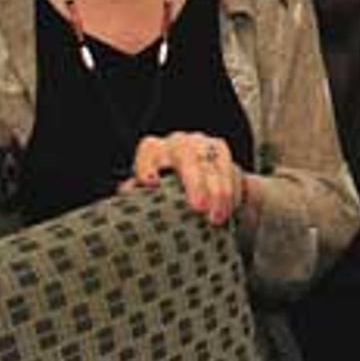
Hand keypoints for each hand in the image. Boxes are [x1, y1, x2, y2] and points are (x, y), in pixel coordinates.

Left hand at [125, 131, 242, 225]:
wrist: (195, 179)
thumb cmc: (162, 190)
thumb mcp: (147, 191)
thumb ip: (136, 191)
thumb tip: (128, 192)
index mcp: (152, 150)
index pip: (148, 153)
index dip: (148, 167)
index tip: (151, 183)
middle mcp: (178, 142)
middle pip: (187, 156)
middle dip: (195, 182)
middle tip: (199, 207)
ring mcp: (201, 144)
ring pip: (214, 165)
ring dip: (219, 192)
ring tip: (216, 218)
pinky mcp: (222, 152)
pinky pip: (231, 170)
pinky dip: (231, 193)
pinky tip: (228, 210)